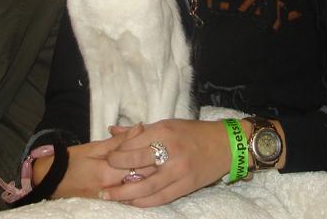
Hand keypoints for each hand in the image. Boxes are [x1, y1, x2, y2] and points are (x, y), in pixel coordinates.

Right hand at [33, 123, 156, 197]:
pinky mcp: (109, 200)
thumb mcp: (95, 146)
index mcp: (109, 172)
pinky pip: (129, 193)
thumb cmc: (73, 159)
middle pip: (142, 178)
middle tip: (168, 151)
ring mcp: (111, 197)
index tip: (164, 142)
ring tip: (162, 162)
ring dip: (150, 175)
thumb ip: (120, 140)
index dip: (153, 153)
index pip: (139, 164)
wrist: (52, 179)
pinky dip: (139, 184)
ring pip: (138, 187)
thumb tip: (140, 127)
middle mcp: (113, 188)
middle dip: (156, 165)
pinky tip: (147, 176)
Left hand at [103, 119, 231, 206]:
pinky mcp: (186, 185)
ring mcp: (179, 170)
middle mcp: (170, 149)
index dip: (117, 152)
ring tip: (109, 196)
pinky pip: (160, 197)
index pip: (133, 143)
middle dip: (116, 171)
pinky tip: (132, 202)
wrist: (224, 145)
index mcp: (164, 130)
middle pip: (136, 163)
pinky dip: (144, 202)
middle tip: (103, 178)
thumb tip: (111, 130)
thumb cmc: (192, 132)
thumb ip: (138, 131)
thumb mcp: (167, 124)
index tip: (107, 157)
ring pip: (146, 186)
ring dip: (124, 193)